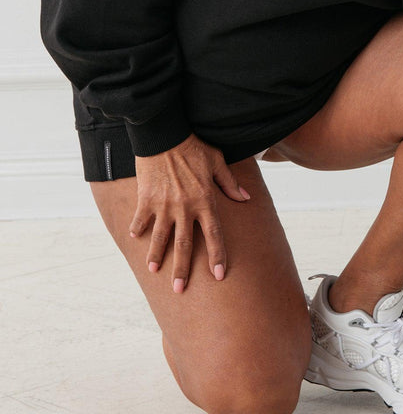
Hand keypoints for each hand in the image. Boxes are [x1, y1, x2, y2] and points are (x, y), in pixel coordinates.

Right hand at [129, 134, 250, 292]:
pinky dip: (137, 229)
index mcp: (205, 200)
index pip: (214, 235)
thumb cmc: (193, 146)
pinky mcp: (146, 199)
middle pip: (185, 245)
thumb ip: (230, 183)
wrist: (165, 134)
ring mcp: (164, 205)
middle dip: (182, 269)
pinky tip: (135, 238)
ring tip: (153, 270)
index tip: (218, 275)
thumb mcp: (217, 161)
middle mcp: (185, 207)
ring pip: (160, 237)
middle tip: (179, 289)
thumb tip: (246, 198)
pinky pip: (141, 219)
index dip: (217, 256)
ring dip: (156, 255)